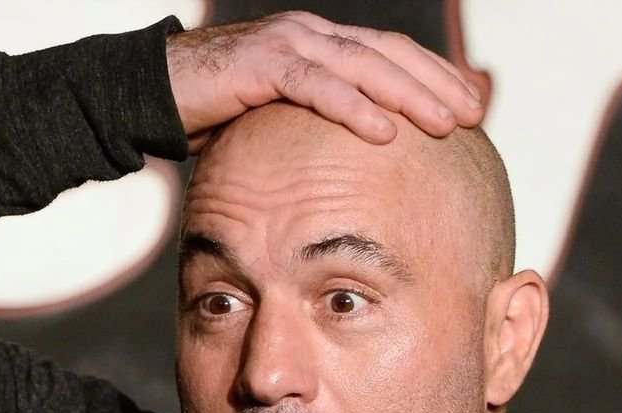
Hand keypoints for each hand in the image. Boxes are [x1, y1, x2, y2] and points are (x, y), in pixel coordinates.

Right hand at [166, 12, 483, 151]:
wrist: (148, 94)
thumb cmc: (214, 115)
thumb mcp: (280, 123)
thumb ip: (318, 131)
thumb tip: (358, 167)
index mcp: (320, 45)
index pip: (391, 54)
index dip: (432, 76)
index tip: (469, 106)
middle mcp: (310, 35)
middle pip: (389, 54)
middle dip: (436, 83)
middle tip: (473, 113)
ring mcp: (287, 43)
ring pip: (363, 65)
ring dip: (410, 94)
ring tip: (446, 123)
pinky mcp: (261, 63)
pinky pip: (317, 86)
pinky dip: (354, 108)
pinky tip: (385, 132)